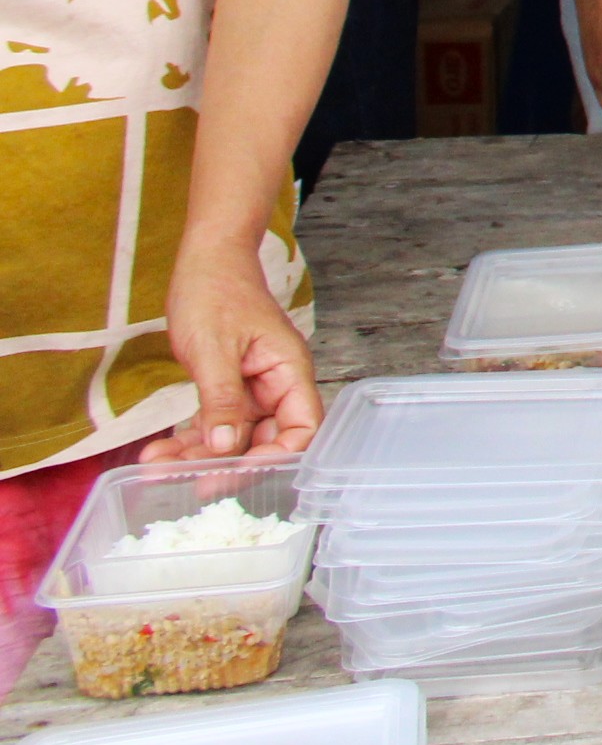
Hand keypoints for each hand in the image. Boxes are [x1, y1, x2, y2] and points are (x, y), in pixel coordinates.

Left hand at [153, 227, 321, 460]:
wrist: (203, 261)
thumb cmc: (216, 292)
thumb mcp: (215, 349)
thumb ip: (222, 400)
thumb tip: (226, 447)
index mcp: (288, 371)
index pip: (301, 427)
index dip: (276, 456)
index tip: (237, 473)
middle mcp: (275, 385)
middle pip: (265, 439)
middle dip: (227, 464)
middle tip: (187, 483)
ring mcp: (250, 388)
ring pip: (233, 437)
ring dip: (198, 456)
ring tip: (156, 468)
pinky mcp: (226, 388)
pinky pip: (213, 423)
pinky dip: (188, 439)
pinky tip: (159, 450)